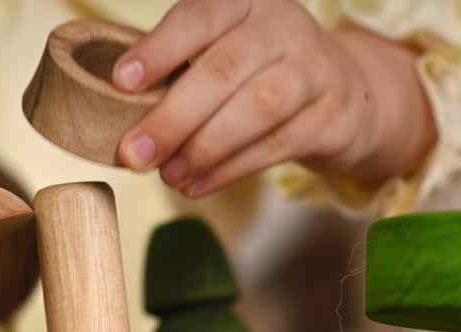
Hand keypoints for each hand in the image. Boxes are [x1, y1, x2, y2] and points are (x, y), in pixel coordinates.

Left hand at [113, 0, 435, 197]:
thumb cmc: (257, 71)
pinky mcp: (330, 114)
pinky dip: (231, 169)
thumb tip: (116, 118)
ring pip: (257, 107)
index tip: (121, 82)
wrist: (344, 90)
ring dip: (205, 147)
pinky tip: (198, 185)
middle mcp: (281, 26)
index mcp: (244, 2)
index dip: (159, 49)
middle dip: (173, 117)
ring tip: (169, 176)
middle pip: (224, 69)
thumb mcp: (221, 51)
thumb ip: (177, 73)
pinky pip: (277, 144)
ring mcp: (312, 68)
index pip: (199, 16)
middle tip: (134, 155)